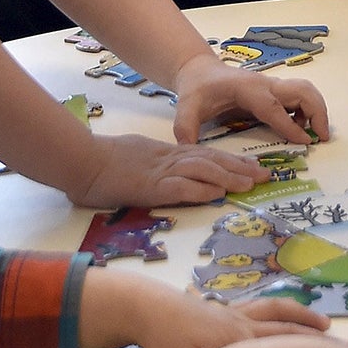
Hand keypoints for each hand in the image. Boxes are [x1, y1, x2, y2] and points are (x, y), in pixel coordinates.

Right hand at [66, 131, 270, 208]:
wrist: (82, 160)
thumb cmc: (104, 162)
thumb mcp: (140, 160)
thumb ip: (159, 168)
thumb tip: (177, 178)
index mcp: (168, 155)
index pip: (207, 156)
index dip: (232, 162)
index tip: (252, 168)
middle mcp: (169, 161)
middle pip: (212, 161)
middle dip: (241, 168)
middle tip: (265, 175)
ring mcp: (160, 173)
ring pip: (202, 170)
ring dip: (228, 177)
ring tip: (250, 183)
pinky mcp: (149, 186)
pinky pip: (179, 187)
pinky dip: (200, 189)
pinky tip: (217, 193)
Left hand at [137, 294, 328, 347]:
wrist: (147, 309)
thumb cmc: (166, 345)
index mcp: (242, 345)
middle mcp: (246, 327)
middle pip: (290, 332)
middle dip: (319, 343)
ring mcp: (236, 314)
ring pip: (279, 313)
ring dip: (303, 318)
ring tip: (325, 326)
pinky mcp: (224, 308)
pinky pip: (260, 305)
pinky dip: (277, 307)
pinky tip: (283, 311)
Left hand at [169, 52, 330, 146]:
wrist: (201, 72)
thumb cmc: (196, 89)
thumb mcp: (185, 107)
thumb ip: (185, 127)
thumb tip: (188, 149)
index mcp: (247, 89)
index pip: (274, 107)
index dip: (290, 125)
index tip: (305, 142)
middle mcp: (265, 84)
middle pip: (302, 91)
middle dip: (317, 112)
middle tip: (322, 137)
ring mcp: (273, 86)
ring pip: (306, 91)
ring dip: (316, 111)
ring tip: (315, 135)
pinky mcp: (275, 91)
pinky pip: (300, 98)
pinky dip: (307, 111)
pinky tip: (299, 129)